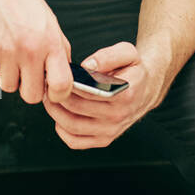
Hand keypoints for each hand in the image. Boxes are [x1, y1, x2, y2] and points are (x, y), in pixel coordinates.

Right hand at [0, 0, 73, 105]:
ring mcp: (5, 51)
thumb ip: (59, 51)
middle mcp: (29, 49)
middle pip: (31, 96)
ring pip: (8, 87)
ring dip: (9, 77)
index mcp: (50, 43)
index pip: (61, 85)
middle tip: (26, 73)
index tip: (52, 92)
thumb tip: (63, 78)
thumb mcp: (51, 23)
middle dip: (29, 88)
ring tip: (9, 56)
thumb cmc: (23, 2)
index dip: (58, 95)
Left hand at [43, 41, 164, 149]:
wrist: (146, 89)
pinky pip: (75, 141)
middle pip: (76, 109)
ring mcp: (111, 131)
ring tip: (49, 97)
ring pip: (72, 127)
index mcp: (125, 94)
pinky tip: (60, 115)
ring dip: (55, 112)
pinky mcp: (104, 140)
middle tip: (47, 84)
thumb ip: (108, 56)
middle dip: (56, 96)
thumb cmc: (133, 70)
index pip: (88, 92)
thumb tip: (86, 67)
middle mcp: (118, 116)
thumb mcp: (128, 52)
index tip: (57, 74)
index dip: (68, 84)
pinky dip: (61, 130)